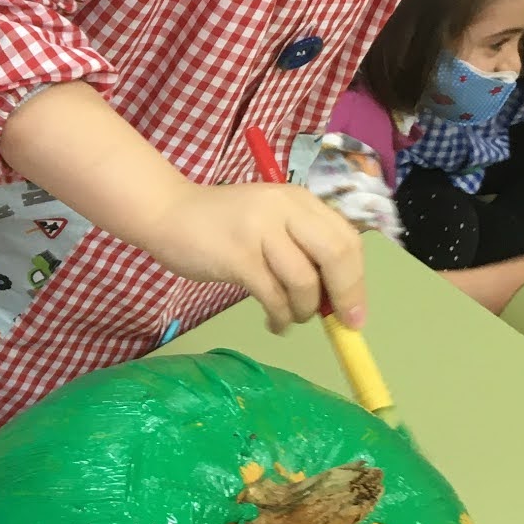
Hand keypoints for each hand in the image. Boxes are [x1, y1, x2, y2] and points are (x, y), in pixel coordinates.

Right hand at [143, 181, 365, 332]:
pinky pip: (273, 296)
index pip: (346, 239)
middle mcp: (284, 209)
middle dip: (344, 296)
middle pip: (336, 255)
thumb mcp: (269, 219)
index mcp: (298, 199)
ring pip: (304, 282)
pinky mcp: (238, 256)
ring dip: (303, 310)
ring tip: (290, 318)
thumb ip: (301, 243)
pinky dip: (279, 317)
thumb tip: (336, 295)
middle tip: (341, 324)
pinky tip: (274, 323)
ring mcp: (261, 231)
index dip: (357, 279)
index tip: (355, 311)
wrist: (167, 212)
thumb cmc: (220, 222)